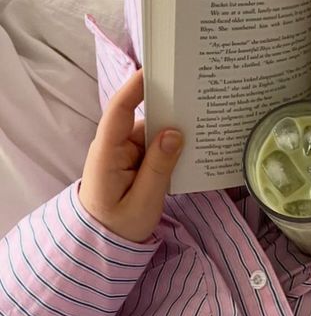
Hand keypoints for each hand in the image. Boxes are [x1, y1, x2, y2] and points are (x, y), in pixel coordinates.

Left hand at [79, 69, 183, 241]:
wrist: (101, 246)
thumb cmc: (118, 227)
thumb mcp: (143, 202)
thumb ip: (158, 167)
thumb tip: (175, 133)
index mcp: (107, 154)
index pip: (118, 112)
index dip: (134, 88)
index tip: (154, 70)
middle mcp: (114, 147)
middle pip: (142, 119)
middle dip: (167, 110)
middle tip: (197, 96)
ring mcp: (124, 154)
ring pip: (153, 134)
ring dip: (174, 131)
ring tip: (203, 120)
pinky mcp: (134, 161)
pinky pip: (155, 147)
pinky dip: (172, 146)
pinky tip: (194, 145)